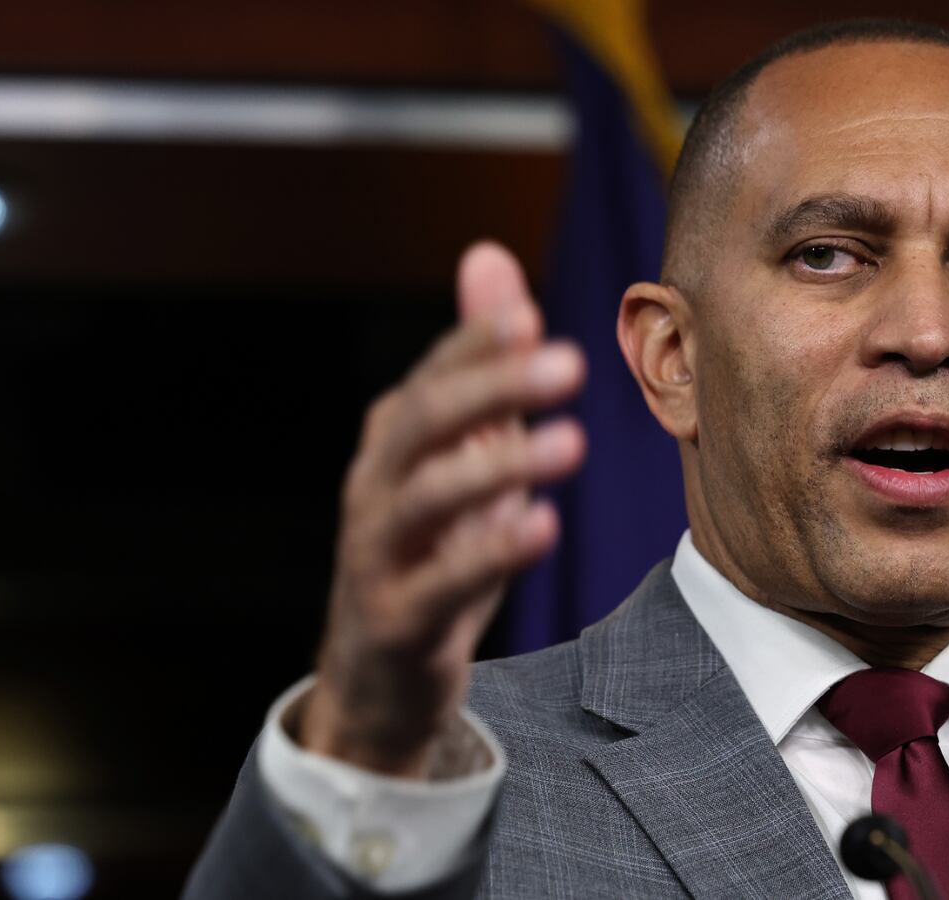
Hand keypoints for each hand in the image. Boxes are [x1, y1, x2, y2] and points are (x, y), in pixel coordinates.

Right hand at [299, 242, 585, 775]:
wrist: (380, 676)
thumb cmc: (432, 550)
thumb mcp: (461, 452)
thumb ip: (479, 363)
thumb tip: (490, 253)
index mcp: (395, 439)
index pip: (433, 373)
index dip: (476, 342)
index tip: (532, 317)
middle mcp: (376, 485)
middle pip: (423, 420)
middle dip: (493, 386)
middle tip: (569, 364)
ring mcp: (378, 552)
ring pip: (427, 496)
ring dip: (501, 465)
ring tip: (572, 442)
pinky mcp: (397, 618)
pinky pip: (440, 582)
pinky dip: (491, 552)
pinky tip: (543, 525)